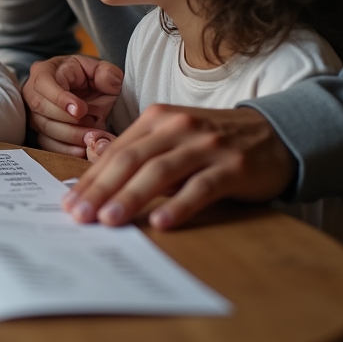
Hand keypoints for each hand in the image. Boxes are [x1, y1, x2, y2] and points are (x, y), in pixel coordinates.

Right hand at [21, 54, 123, 156]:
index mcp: (46, 70)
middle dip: (68, 119)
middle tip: (93, 121)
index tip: (81, 110)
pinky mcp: (40, 131)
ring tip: (93, 134)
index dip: (60, 97)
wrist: (90, 97)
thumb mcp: (104, 72)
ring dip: (71, 135)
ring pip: (44, 127)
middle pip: (40, 106)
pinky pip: (47, 144)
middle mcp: (33, 90)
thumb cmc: (92, 81)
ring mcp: (34, 112)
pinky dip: (66, 149)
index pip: (44, 82)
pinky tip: (83, 149)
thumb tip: (108, 82)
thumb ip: (108, 73)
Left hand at [61, 104, 296, 229]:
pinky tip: (160, 222)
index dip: (90, 178)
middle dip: (101, 189)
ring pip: (160, 172)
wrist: (272, 134)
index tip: (69, 203)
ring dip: (131, 197)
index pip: (116, 151)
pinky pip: (200, 187)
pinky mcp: (233, 167)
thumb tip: (93, 174)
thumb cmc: (211, 142)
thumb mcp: (171, 138)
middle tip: (79, 216)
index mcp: (157, 119)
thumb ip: (138, 152)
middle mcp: (178, 128)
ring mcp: (206, 146)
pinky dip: (178, 205)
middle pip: (130, 160)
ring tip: (109, 221)